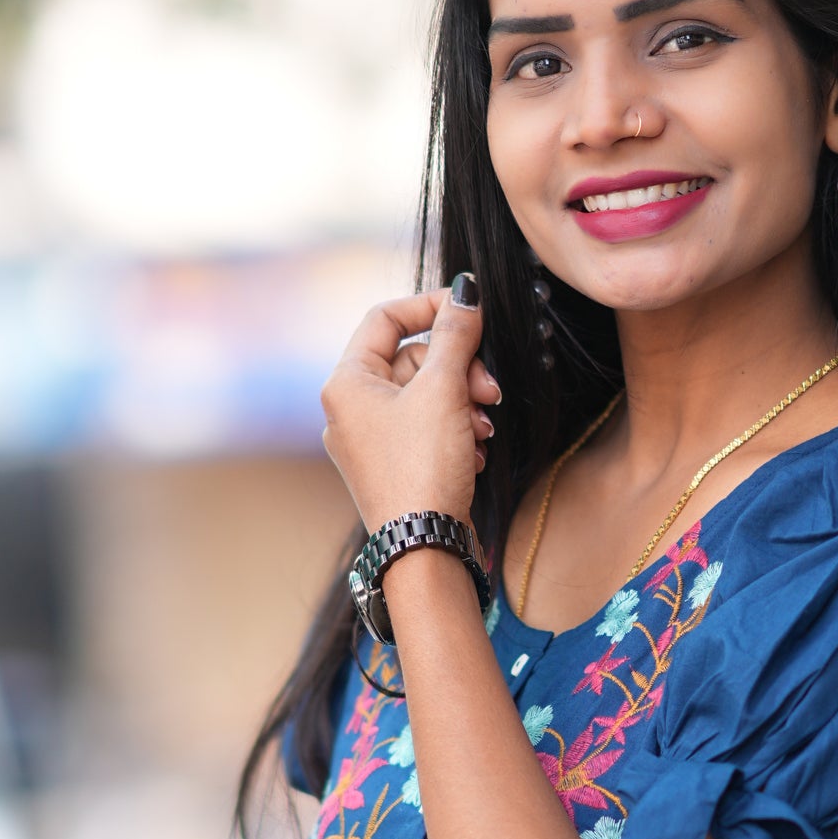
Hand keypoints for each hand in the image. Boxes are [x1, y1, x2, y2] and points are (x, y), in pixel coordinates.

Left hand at [320, 276, 499, 533]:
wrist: (423, 548)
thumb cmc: (423, 468)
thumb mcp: (443, 390)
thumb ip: (456, 334)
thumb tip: (466, 290)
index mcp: (346, 383)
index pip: (385, 318)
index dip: (431, 307)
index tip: (472, 311)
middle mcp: (349, 409)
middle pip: (412, 359)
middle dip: (459, 369)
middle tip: (491, 388)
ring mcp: (369, 440)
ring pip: (425, 395)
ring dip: (463, 403)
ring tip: (483, 429)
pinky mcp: (392, 466)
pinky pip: (426, 428)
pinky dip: (456, 432)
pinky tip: (473, 452)